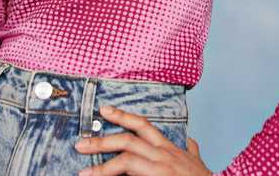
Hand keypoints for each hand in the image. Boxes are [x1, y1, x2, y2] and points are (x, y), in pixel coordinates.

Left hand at [75, 105, 210, 175]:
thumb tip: (192, 142)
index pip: (143, 126)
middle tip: (80, 144)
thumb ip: (192, 152)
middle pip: (128, 141)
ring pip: (127, 161)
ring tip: (85, 174)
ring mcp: (162, 170)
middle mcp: (165, 156)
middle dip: (101, 141)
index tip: (103, 109)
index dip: (123, 115)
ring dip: (103, 168)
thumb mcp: (198, 163)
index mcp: (170, 149)